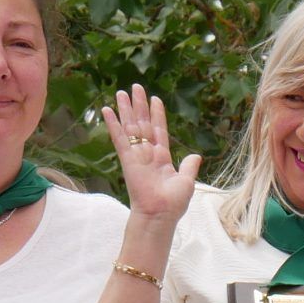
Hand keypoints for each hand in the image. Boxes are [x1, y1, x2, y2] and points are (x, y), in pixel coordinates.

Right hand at [102, 84, 201, 229]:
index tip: (155, 99)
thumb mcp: (186, 181)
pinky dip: (113, 124)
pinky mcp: (127, 159)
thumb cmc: (173, 203)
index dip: (157, 114)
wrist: (160, 215)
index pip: (159, 130)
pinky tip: (107, 110)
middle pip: (143, 123)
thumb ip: (189, 166)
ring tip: (122, 91)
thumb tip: (196, 156)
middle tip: (135, 87)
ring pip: (131, 126)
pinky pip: (119, 138)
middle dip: (139, 105)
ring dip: (126, 109)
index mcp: (162, 158)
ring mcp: (136, 155)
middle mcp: (148, 154)